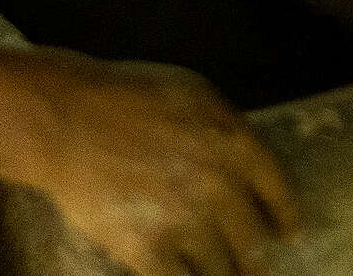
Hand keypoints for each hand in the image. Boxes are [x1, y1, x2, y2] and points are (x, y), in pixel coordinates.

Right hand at [18, 52, 299, 275]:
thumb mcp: (193, 94)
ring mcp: (183, 220)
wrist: (65, 119)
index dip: (285, 217)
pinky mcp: (147, 248)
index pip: (277, 191)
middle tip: (253, 266)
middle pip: (252, 240)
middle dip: (255, 258)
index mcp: (233, 143)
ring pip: (221, 270)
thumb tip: (247, 162)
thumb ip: (226, 129)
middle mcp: (218, 185)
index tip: (287, 233)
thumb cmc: (125, 96)